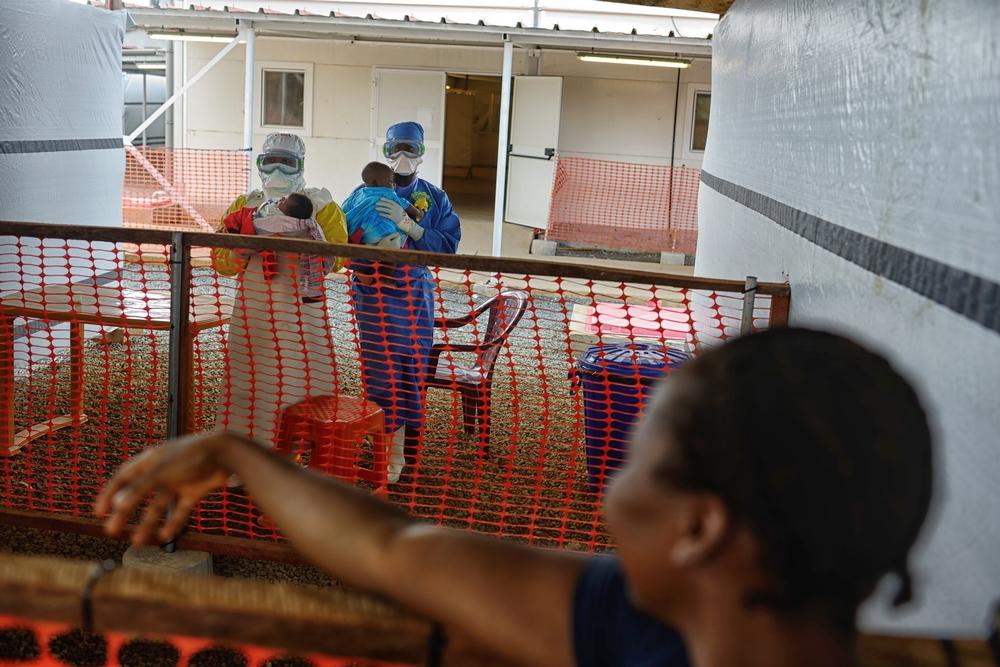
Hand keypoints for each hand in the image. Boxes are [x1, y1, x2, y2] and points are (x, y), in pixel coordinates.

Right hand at [94, 431, 235, 543]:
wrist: (226, 453)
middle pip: (139, 495)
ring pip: (159, 505)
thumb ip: (139, 489)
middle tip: (112, 531)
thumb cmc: (191, 456)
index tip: (100, 512)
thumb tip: (117, 505)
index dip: (110, 493)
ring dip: (148, 523)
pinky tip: (165, 536)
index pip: (123, 477)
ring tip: (138, 541)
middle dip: (125, 513)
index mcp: (150, 460)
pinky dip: (173, 523)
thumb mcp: (161, 472)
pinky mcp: (194, 490)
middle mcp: (162, 471)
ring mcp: (178, 481)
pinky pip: (180, 510)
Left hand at [374, 198, 407, 225]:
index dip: (385, 199)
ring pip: (386, 209)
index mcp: (398, 205)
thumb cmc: (402, 216)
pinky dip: (382, 214)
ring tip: (376, 208)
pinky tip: (379, 214)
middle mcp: (396, 208)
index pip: (390, 201)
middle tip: (376, 203)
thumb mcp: (400, 209)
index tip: (380, 198)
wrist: (406, 223)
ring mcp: (394, 213)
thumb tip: (388, 204)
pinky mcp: (393, 218)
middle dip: (381, 203)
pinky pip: (386, 215)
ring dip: (380, 208)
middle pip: (387, 205)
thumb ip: (395, 206)